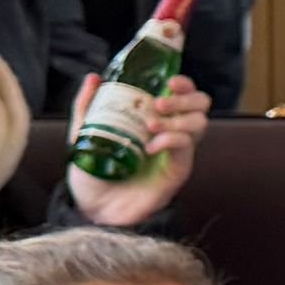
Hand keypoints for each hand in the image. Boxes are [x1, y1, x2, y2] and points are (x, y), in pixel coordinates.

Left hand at [67, 74, 212, 226]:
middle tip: (159, 103)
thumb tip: (93, 77)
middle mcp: (172, 132)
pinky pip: (186, 147)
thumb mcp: (84, 133)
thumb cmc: (93, 172)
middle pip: (201, 104)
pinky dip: (171, 140)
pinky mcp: (179, 171)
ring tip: (151, 124)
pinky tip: (150, 147)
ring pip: (199, 123)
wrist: (92, 207)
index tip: (169, 80)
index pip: (184, 93)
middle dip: (184, 98)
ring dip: (178, 119)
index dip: (184, 83)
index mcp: (155, 118)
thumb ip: (87, 105)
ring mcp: (177, 152)